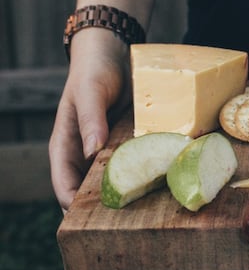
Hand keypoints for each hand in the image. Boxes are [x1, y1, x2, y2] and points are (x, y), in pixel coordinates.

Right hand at [49, 30, 131, 209]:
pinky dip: (147, 167)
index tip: (82, 216)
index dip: (71, 200)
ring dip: (129, 187)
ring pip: (116, 174)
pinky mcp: (130, 138)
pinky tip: (164, 176)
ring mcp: (109, 145)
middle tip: (124, 218)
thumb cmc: (94, 70)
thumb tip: (91, 151)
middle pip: (91, 184)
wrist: (115, 51)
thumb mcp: (90, 91)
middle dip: (104, 202)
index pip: (64, 180)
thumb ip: (90, 119)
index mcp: (67, 143)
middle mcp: (87, 149)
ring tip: (147, 204)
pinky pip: (137, 157)